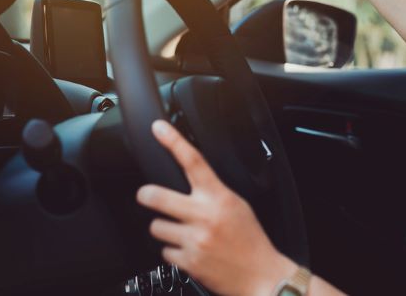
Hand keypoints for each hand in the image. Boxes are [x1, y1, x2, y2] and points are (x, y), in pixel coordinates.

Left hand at [137, 120, 295, 295]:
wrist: (261, 276)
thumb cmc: (251, 240)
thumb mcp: (237, 206)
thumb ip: (214, 193)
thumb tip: (191, 182)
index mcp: (219, 197)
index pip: (194, 162)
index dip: (173, 141)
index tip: (158, 129)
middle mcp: (204, 216)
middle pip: (158, 196)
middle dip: (146, 195)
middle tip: (145, 195)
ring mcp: (194, 240)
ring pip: (157, 227)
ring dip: (165, 229)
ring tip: (182, 233)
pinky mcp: (188, 262)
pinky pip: (165, 252)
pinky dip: (173, 251)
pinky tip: (190, 251)